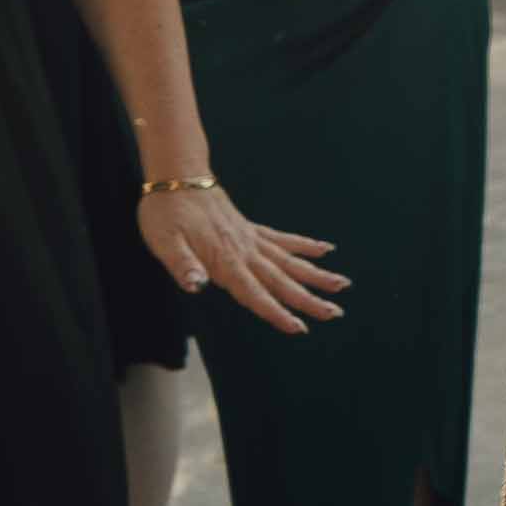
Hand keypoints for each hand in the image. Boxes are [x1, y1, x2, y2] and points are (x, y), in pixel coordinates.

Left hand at [139, 185, 348, 333]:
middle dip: (309, 299)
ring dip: (317, 275)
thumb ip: (182, 266)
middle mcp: (245, 251)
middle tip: (334, 313)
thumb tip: (196, 286)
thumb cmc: (166, 213)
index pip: (255, 293)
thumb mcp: (164, 243)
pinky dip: (306, 245)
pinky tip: (325, 250)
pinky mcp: (251, 229)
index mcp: (225, 260)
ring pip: (291, 261)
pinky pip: (284, 239)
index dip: (277, 312)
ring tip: (342, 285)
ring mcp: (251, 239)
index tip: (299, 327)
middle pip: (282, 281)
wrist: (176, 177)